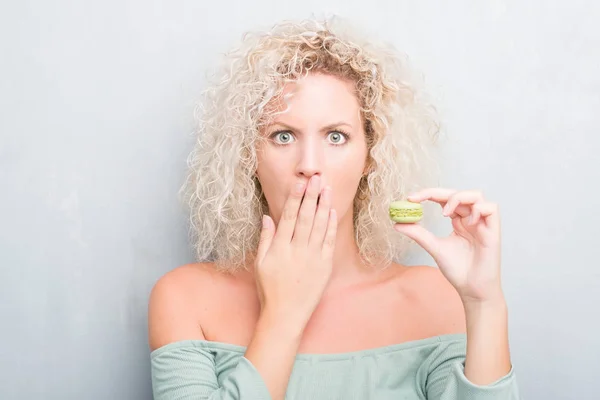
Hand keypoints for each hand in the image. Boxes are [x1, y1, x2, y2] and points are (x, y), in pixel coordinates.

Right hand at [254, 175, 336, 325]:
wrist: (286, 314)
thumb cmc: (270, 289)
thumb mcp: (260, 264)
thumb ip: (265, 239)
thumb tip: (268, 217)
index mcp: (280, 248)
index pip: (289, 216)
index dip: (295, 198)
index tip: (299, 183)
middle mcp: (297, 250)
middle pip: (306, 216)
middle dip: (311, 195)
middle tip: (316, 178)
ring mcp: (313, 257)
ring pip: (319, 225)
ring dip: (323, 205)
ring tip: (326, 189)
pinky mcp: (325, 265)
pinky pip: (329, 240)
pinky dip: (331, 225)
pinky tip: (332, 212)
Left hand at [393, 188, 502, 303]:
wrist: (472, 290)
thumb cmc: (458, 270)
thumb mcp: (434, 247)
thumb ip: (418, 234)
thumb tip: (397, 223)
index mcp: (458, 220)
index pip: (444, 199)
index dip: (428, 194)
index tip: (410, 198)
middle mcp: (471, 219)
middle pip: (458, 193)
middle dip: (437, 192)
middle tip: (417, 198)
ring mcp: (483, 224)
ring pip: (476, 195)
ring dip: (458, 198)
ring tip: (445, 213)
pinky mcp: (494, 231)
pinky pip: (491, 208)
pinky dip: (478, 209)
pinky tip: (468, 221)